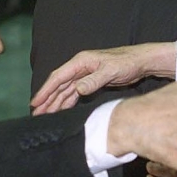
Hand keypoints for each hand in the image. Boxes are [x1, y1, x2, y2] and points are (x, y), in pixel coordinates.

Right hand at [31, 42, 176, 114]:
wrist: (141, 62)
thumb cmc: (127, 62)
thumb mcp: (111, 71)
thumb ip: (94, 80)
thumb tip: (77, 89)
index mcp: (81, 61)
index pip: (58, 77)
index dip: (46, 90)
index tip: (35, 102)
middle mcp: (80, 67)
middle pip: (59, 85)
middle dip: (47, 99)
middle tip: (36, 113)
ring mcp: (85, 74)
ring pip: (65, 90)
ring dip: (55, 102)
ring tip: (45, 115)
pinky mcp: (91, 81)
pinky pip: (75, 92)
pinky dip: (67, 101)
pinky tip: (61, 110)